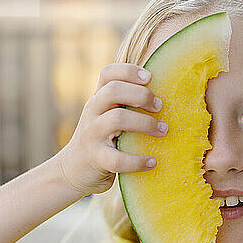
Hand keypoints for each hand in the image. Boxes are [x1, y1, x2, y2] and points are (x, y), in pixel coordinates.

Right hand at [54, 63, 167, 195]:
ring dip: (145, 124)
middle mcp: (92, 112)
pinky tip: (152, 161)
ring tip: (163, 131)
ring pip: (117, 119)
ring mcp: (92, 134)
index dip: (129, 71)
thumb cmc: (103, 140)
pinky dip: (137, 161)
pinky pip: (117, 158)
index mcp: (98, 99)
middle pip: (113, 91)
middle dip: (141, 95)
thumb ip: (127, 104)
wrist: (73, 171)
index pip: (107, 73)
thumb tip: (169, 95)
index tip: (150, 78)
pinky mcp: (95, 158)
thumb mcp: (108, 116)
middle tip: (160, 107)